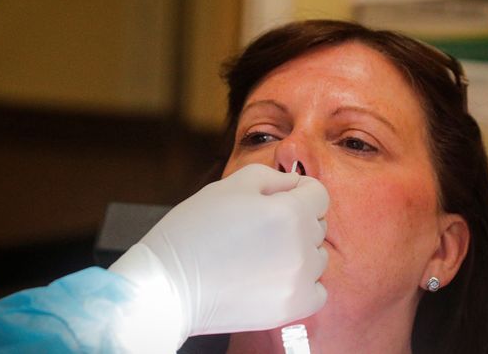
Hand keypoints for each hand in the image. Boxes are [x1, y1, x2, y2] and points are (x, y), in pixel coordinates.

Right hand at [110, 164, 328, 349]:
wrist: (168, 284)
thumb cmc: (194, 230)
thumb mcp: (229, 186)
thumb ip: (272, 178)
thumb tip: (296, 184)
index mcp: (288, 212)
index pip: (319, 194)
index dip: (299, 191)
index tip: (280, 199)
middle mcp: (300, 247)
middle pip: (317, 225)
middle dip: (296, 220)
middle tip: (258, 228)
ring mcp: (298, 281)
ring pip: (317, 257)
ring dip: (298, 252)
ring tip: (261, 254)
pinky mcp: (291, 309)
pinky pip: (316, 290)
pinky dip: (301, 284)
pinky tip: (272, 277)